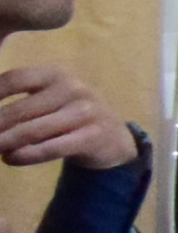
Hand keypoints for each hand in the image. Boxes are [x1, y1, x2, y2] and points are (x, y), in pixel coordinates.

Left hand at [0, 63, 136, 169]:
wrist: (112, 137)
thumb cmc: (67, 115)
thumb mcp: (47, 99)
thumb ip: (18, 103)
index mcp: (54, 74)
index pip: (15, 79)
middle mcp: (72, 88)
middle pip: (20, 109)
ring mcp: (85, 112)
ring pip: (33, 131)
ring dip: (4, 143)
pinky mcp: (92, 136)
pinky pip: (51, 148)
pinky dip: (25, 156)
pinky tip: (9, 158)